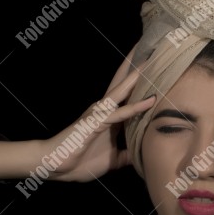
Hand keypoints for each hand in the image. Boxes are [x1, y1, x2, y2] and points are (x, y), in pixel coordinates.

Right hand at [41, 48, 155, 181]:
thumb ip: (128, 154)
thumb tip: (143, 154)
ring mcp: (100, 113)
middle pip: (124, 82)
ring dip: (137, 76)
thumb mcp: (113, 159)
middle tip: (156, 48)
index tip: (158, 65)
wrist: (55, 165)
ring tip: (153, 60)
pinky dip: (136, 107)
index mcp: (111, 116)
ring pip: (122, 90)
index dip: (141, 80)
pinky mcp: (96, 122)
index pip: (129, 93)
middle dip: (138, 66)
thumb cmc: (81, 161)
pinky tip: (150, 99)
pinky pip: (120, 113)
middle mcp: (105, 109)